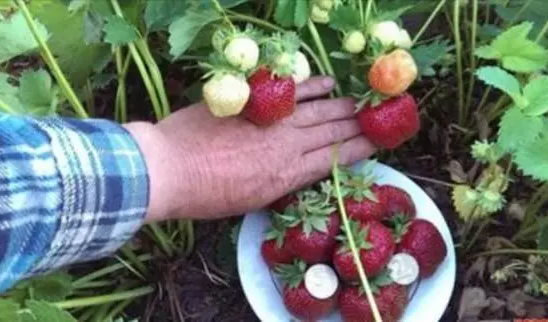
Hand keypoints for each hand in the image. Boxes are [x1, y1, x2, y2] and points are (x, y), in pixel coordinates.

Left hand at [125, 76, 376, 221]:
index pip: (333, 161)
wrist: (171, 169)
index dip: (357, 151)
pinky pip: (293, 92)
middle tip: (377, 120)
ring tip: (362, 105)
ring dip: (343, 108)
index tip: (376, 144)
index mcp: (286, 177)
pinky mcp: (257, 102)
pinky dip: (313, 86)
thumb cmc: (205, 195)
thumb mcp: (248, 201)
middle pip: (332, 135)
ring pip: (320, 112)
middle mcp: (289, 148)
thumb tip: (290, 170)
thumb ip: (275, 182)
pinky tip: (331, 83)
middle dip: (357, 127)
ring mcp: (274, 122)